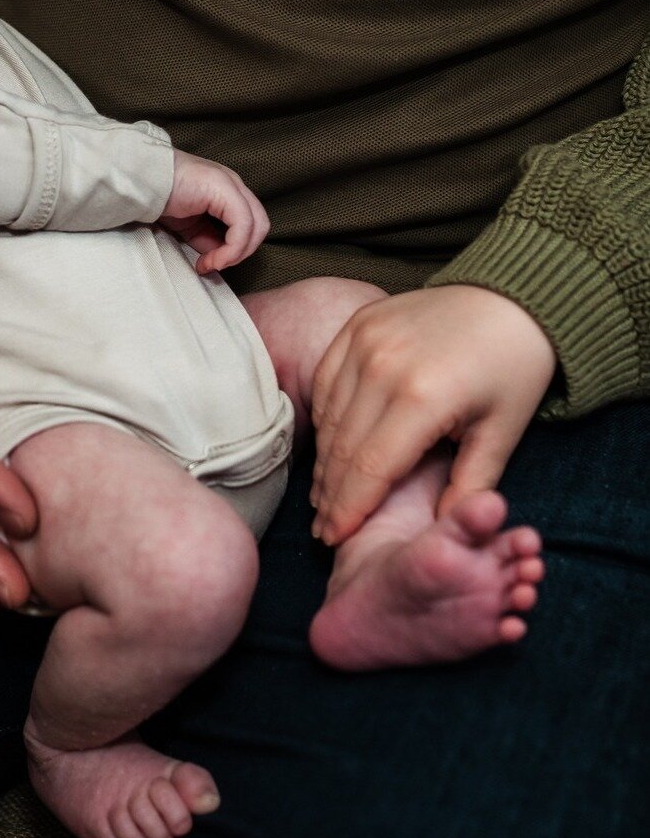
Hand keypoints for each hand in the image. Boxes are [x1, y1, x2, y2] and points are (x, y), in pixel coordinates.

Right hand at [160, 152, 269, 273]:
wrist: (141, 180)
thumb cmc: (160, 198)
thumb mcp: (189, 225)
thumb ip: (208, 239)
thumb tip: (219, 258)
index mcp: (227, 191)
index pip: (250, 225)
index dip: (235, 250)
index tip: (207, 264)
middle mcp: (235, 185)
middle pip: (259, 226)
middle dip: (240, 253)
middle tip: (213, 265)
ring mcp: (232, 184)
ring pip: (256, 227)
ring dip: (235, 254)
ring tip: (209, 263)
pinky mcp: (226, 189)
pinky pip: (243, 225)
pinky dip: (230, 249)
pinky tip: (209, 259)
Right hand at [310, 285, 557, 544]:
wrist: (509, 299)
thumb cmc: (513, 369)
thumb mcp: (502, 433)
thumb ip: (469, 487)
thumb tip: (442, 532)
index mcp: (423, 397)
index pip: (371, 468)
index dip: (350, 509)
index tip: (334, 538)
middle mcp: (382, 366)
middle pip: (343, 446)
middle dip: (331, 494)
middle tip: (324, 528)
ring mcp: (363, 340)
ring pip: (329, 415)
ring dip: (324, 460)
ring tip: (324, 496)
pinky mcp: (355, 325)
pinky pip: (326, 381)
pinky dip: (325, 418)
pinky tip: (330, 446)